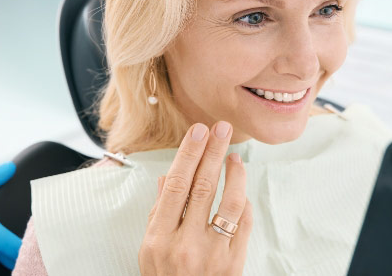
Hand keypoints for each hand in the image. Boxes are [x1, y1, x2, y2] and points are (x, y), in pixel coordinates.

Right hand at [138, 121, 252, 275]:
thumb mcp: (149, 252)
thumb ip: (158, 214)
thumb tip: (165, 178)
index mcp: (159, 239)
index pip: (175, 185)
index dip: (188, 155)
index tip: (198, 132)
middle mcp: (185, 244)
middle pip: (202, 187)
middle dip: (213, 153)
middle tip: (222, 129)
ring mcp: (212, 254)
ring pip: (228, 203)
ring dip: (234, 175)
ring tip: (235, 156)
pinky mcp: (233, 264)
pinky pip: (242, 226)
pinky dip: (242, 204)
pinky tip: (241, 190)